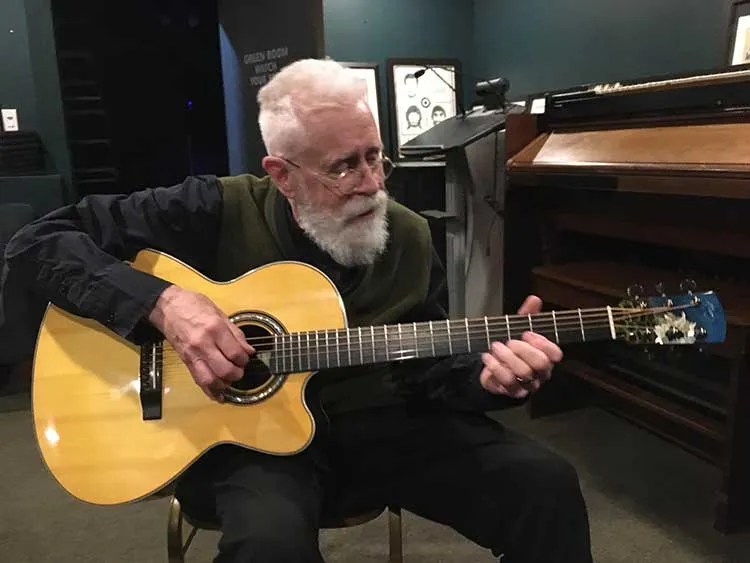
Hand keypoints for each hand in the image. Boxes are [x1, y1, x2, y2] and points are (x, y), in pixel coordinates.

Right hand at [148, 285, 254, 401]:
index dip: (245, 359)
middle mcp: (203, 343)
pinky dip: (210, 391)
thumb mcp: (219, 312)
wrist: (166, 306)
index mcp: (214, 328)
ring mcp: (192, 354)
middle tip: (240, 369)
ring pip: (210, 380)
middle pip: (224, 370)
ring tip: (230, 380)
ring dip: (224, 384)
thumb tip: (249, 350)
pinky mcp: (186, 361)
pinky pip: (198, 381)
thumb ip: (236, 334)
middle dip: (237, 374)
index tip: (246, 358)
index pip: (235, 353)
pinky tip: (219, 395)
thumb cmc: (193, 305)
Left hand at [479, 295, 562, 398]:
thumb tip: (534, 299)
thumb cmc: (510, 350)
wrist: (492, 370)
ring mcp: (527, 384)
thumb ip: (527, 315)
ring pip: (524, 372)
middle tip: (510, 341)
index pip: (555, 353)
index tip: (526, 333)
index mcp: (546, 357)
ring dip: (507, 356)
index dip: (542, 343)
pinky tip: (488, 356)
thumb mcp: (517, 329)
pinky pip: (507, 381)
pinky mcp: (512, 392)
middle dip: (523, 349)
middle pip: (541, 363)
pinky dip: (495, 366)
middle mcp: (540, 373)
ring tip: (496, 346)